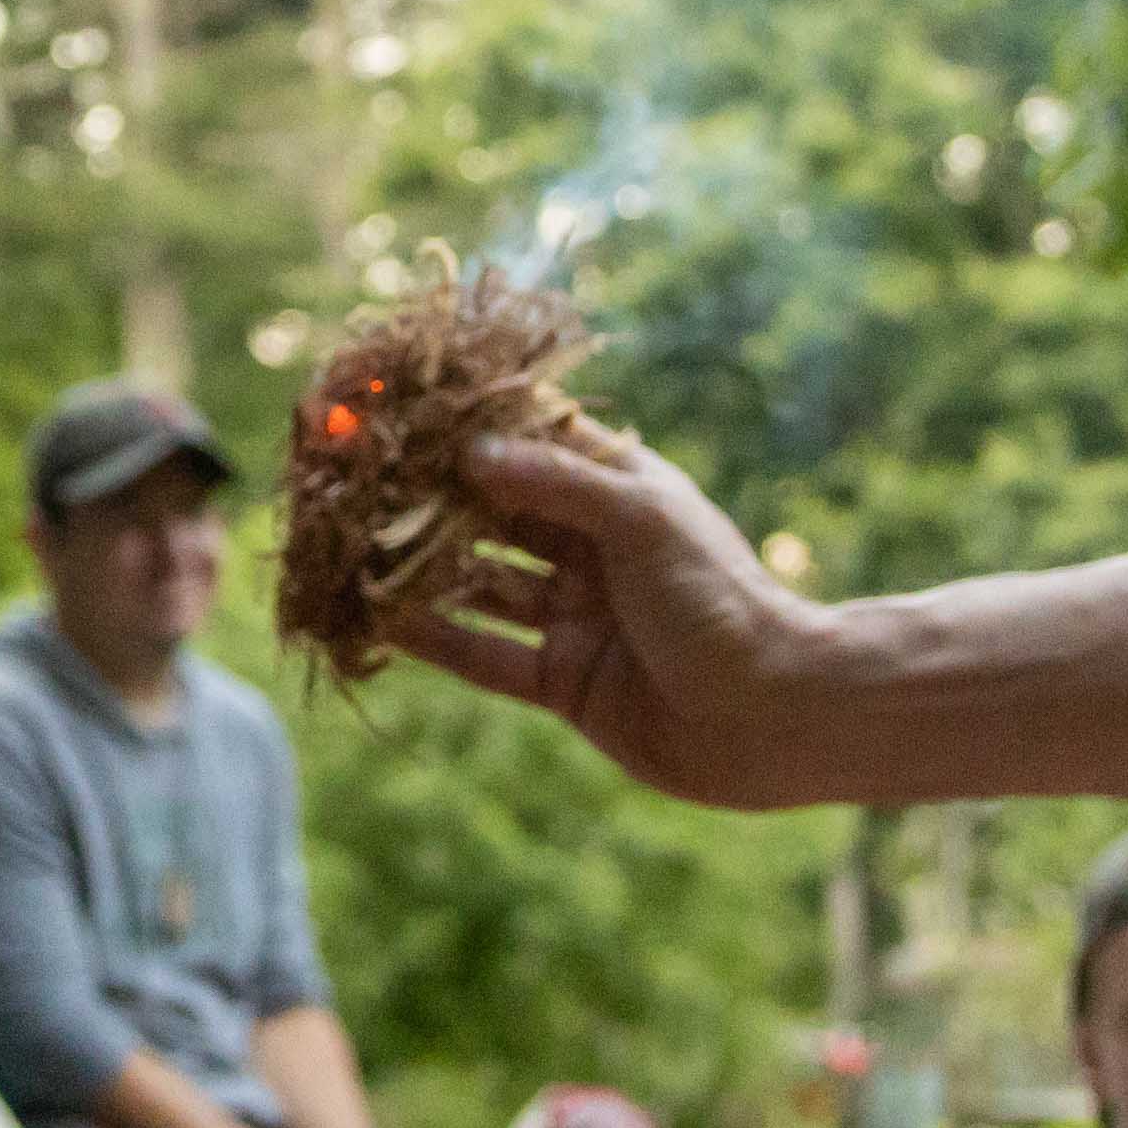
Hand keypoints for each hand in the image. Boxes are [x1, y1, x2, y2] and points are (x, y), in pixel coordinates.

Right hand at [394, 424, 868, 807]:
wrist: (775, 717)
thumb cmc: (722, 602)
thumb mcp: (642, 522)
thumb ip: (554, 484)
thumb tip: (471, 452)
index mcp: (620, 492)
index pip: (535, 444)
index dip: (474, 428)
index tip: (407, 410)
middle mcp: (592, 549)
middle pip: (497, 515)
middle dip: (432, 501)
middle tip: (360, 483)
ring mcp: (574, 616)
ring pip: (482, 585)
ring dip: (423, 571)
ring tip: (352, 550)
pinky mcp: (563, 682)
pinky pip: (485, 654)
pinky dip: (436, 639)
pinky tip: (380, 621)